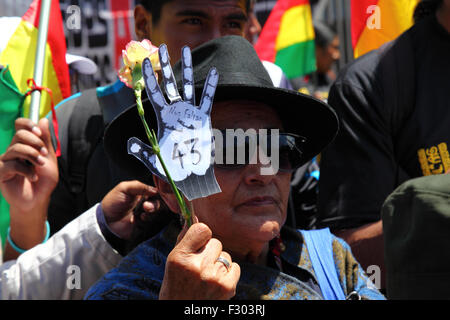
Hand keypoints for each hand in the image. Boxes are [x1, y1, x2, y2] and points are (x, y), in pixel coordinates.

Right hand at [0, 117, 57, 212]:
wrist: (39, 199)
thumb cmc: (44, 180)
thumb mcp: (49, 158)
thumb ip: (45, 140)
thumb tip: (43, 119)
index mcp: (25, 144)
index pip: (20, 125)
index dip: (28, 123)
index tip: (38, 131)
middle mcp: (14, 150)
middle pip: (19, 134)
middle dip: (35, 142)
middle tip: (44, 153)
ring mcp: (6, 160)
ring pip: (16, 148)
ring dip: (33, 156)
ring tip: (41, 165)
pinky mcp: (1, 171)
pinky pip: (12, 164)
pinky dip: (27, 171)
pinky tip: (33, 177)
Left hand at [101, 180, 161, 239]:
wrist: (106, 222)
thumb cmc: (113, 203)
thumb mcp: (123, 188)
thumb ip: (139, 186)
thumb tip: (155, 190)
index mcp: (141, 192)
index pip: (155, 191)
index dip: (159, 192)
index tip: (156, 194)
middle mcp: (145, 202)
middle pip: (159, 201)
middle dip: (155, 203)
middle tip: (146, 206)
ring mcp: (145, 213)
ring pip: (157, 211)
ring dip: (152, 210)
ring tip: (143, 211)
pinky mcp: (145, 224)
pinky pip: (153, 221)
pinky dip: (148, 219)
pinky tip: (140, 218)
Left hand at [130, 44, 218, 183]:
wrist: (191, 175)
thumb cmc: (172, 168)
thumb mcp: (153, 159)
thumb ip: (141, 151)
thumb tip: (129, 144)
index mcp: (162, 118)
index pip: (153, 94)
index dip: (148, 78)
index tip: (143, 62)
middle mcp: (176, 112)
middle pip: (169, 84)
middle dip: (165, 65)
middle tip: (162, 48)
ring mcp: (190, 114)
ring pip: (188, 86)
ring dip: (186, 68)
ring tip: (186, 50)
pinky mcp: (203, 119)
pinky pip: (207, 100)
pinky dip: (210, 86)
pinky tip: (214, 71)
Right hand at [159, 223, 239, 299]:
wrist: (181, 315)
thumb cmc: (176, 286)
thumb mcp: (173, 262)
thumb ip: (185, 239)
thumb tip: (195, 217)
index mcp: (180, 258)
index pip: (202, 229)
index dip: (202, 235)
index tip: (199, 243)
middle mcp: (197, 266)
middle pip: (216, 242)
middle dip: (210, 252)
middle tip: (200, 267)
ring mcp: (213, 277)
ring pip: (226, 255)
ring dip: (219, 264)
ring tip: (207, 278)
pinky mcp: (227, 287)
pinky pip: (235, 267)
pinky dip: (229, 274)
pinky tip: (216, 284)